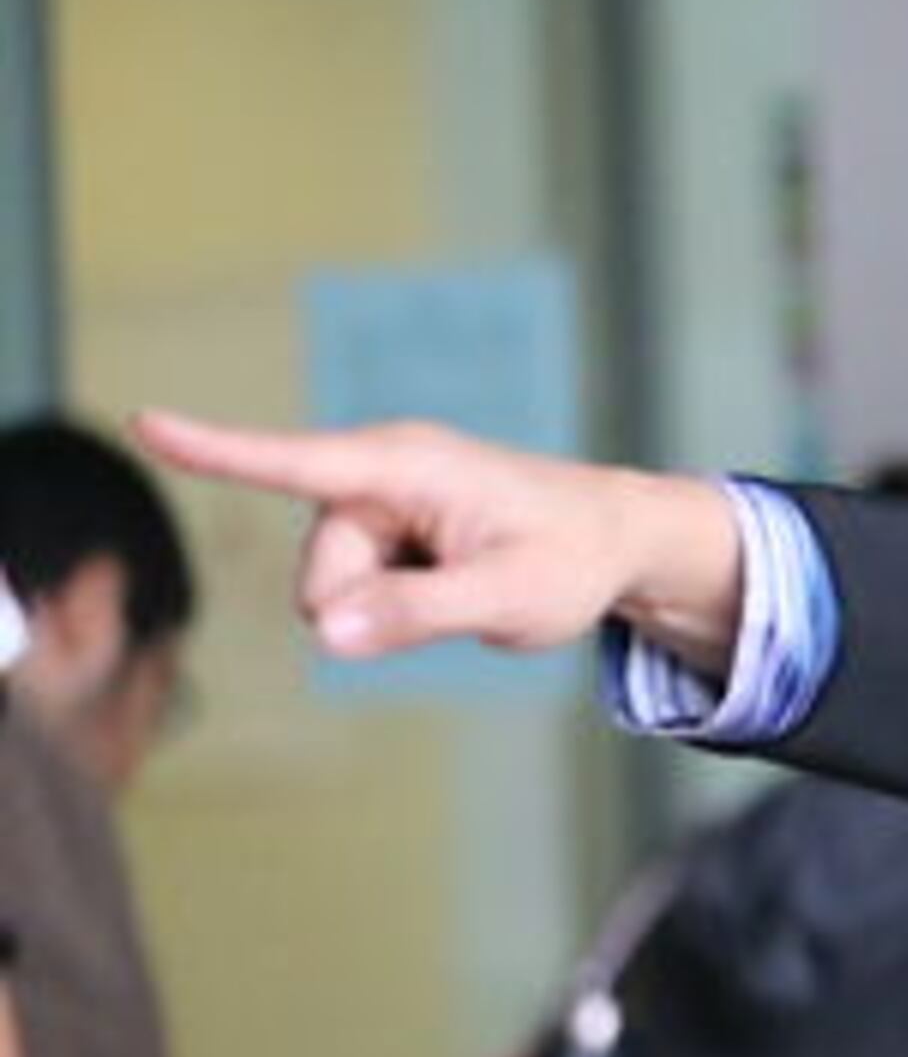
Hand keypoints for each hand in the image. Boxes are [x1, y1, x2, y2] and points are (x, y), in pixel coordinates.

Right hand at [128, 412, 742, 672]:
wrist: (612, 540)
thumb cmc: (570, 559)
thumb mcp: (510, 598)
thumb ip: (419, 614)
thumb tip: (328, 633)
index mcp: (403, 465)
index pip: (292, 462)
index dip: (216, 449)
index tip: (145, 423)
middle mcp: (375, 473)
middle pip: (320, 576)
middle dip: (371, 608)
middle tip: (463, 593)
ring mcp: (373, 502)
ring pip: (334, 594)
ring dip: (390, 609)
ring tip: (466, 580)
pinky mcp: (377, 530)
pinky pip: (357, 595)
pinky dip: (399, 604)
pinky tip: (452, 581)